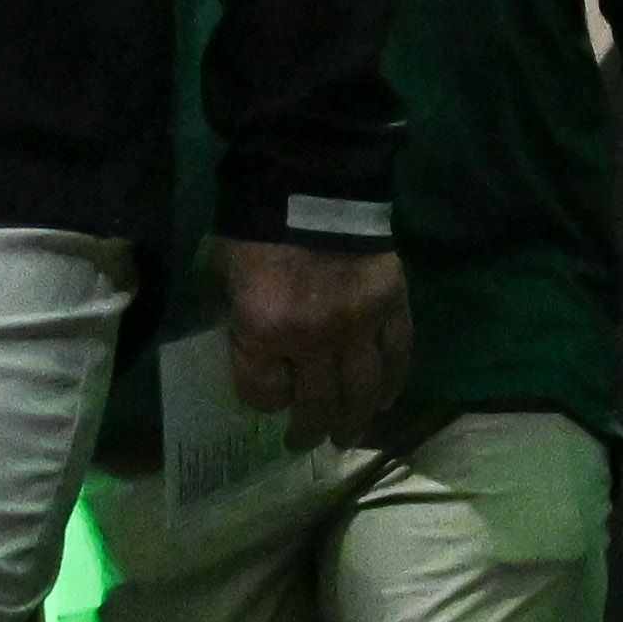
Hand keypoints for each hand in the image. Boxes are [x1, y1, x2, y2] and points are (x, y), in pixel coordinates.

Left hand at [215, 235, 408, 444]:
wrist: (311, 179)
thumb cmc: (257, 228)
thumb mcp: (225, 275)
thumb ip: (238, 318)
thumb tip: (248, 351)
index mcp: (263, 329)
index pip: (262, 392)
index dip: (264, 400)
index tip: (267, 397)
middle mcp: (313, 338)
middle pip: (315, 404)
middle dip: (309, 430)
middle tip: (306, 442)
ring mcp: (358, 326)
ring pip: (361, 391)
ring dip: (354, 421)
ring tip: (346, 437)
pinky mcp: (392, 307)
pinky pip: (397, 358)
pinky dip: (392, 385)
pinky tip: (384, 401)